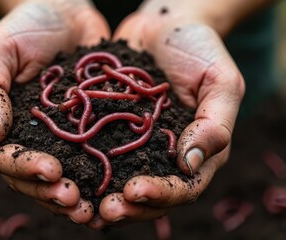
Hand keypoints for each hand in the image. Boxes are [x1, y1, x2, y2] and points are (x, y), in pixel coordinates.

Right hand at [0, 0, 109, 223]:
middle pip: (32, 178)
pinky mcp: (85, 133)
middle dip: (51, 193)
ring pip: (61, 178)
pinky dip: (98, 180)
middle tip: (75, 202)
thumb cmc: (28, 24)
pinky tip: (114, 191)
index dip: (24, 169)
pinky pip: (90, 161)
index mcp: (0, 123)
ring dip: (75, 197)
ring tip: (94, 211)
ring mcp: (57, 138)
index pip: (4, 157)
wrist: (66, 11)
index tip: (51, 171)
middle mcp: (27, 137)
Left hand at [94, 0, 244, 226]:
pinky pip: (96, 154)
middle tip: (103, 212)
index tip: (134, 191)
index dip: (161, 195)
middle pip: (149, 195)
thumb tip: (190, 166)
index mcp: (197, 151)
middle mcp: (164, 156)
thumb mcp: (221, 82)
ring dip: (100, 196)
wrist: (164, 25)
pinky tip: (64, 173)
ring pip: (119, 182)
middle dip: (128, 207)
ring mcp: (135, 145)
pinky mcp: (110, 130)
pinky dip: (82, 168)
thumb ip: (214, 125)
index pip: (184, 187)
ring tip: (79, 203)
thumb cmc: (200, 50)